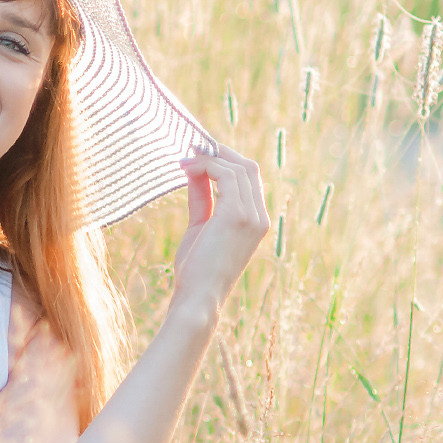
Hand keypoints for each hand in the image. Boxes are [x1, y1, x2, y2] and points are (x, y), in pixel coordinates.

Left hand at [171, 144, 268, 313]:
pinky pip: (225, 175)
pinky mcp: (237, 214)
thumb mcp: (199, 225)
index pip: (248, 179)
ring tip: (182, 160)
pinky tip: (186, 169)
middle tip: (190, 147)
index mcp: (256, 221)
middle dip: (220, 153)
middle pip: (248, 167)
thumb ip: (202, 198)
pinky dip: (205, 166)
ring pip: (237, 168)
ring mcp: (252, 215)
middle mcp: (260, 216)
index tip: (198, 153)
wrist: (197, 296)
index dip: (226, 161)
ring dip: (208, 158)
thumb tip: (194, 171)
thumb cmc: (195, 268)